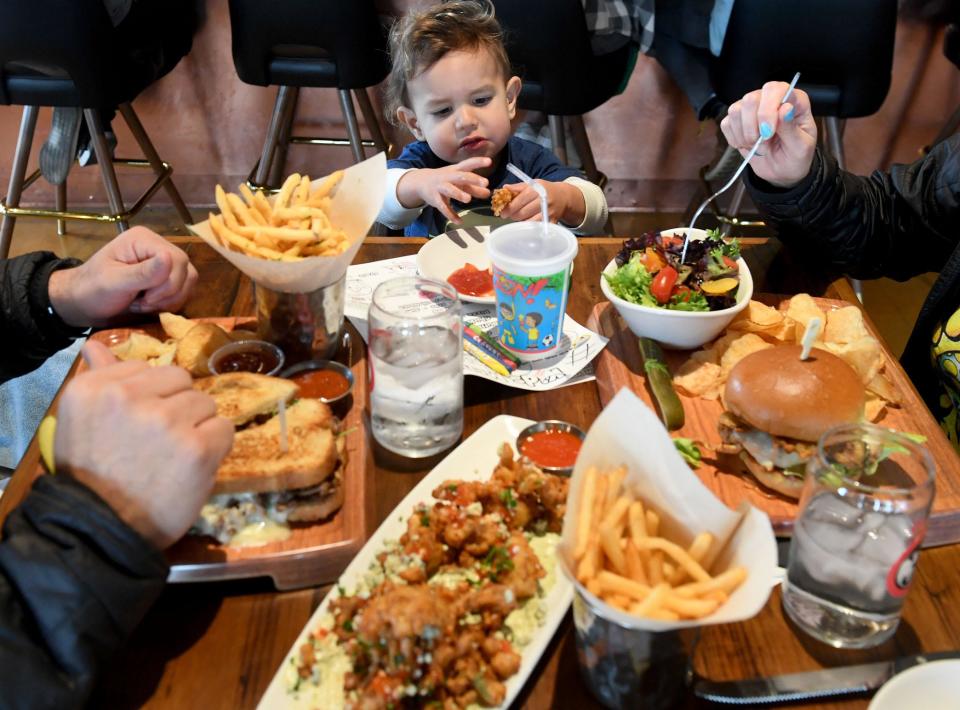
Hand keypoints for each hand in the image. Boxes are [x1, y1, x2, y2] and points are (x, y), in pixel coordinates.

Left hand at [47, 226, 198, 326]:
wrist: (83, 304)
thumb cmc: (91, 290)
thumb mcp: (113, 282)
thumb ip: (142, 272)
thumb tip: (169, 258)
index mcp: (143, 240)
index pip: (176, 259)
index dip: (167, 283)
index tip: (144, 297)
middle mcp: (158, 248)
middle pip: (186, 271)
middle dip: (167, 294)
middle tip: (143, 303)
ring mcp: (164, 264)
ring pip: (188, 282)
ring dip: (169, 300)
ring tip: (144, 305)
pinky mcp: (167, 278)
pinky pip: (184, 291)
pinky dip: (170, 304)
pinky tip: (149, 306)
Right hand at [54, 341, 232, 548]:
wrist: (104, 532)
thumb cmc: (93, 478)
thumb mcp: (81, 423)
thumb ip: (99, 381)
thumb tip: (96, 345)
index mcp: (93, 389)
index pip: (146, 368)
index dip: (151, 397)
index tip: (137, 426)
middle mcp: (128, 397)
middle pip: (180, 380)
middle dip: (177, 407)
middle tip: (158, 443)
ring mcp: (165, 421)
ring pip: (205, 403)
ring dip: (197, 428)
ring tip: (173, 457)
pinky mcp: (198, 447)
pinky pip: (224, 428)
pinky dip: (215, 448)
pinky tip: (192, 467)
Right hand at [396, 157, 492, 224]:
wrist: (421, 182)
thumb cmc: (446, 180)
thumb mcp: (459, 181)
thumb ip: (474, 187)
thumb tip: (488, 193)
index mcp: (456, 170)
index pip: (468, 164)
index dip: (478, 162)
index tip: (489, 161)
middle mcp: (448, 177)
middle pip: (461, 176)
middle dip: (473, 179)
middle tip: (485, 182)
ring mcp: (440, 187)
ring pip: (450, 190)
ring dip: (458, 194)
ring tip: (468, 199)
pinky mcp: (435, 199)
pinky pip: (443, 207)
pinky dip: (451, 214)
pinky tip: (459, 221)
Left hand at [498, 180, 584, 225]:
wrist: (563, 197)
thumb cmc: (544, 190)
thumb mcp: (533, 184)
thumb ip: (518, 187)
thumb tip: (504, 188)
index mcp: (538, 189)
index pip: (521, 199)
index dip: (510, 207)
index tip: (503, 212)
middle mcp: (544, 200)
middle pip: (523, 212)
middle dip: (513, 215)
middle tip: (509, 216)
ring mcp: (549, 212)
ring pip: (529, 222)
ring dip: (520, 222)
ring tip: (518, 218)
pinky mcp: (552, 221)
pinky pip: (537, 227)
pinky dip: (529, 227)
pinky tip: (527, 223)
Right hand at [721, 82, 817, 187]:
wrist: (782, 170)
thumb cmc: (795, 157)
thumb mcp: (801, 147)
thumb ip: (792, 129)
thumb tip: (785, 109)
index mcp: (793, 100)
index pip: (775, 90)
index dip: (768, 110)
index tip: (768, 133)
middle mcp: (771, 99)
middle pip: (750, 99)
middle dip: (753, 126)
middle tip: (763, 142)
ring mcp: (752, 108)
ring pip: (735, 110)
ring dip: (744, 135)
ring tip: (757, 145)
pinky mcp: (737, 120)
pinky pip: (726, 123)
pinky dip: (735, 139)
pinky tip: (747, 145)